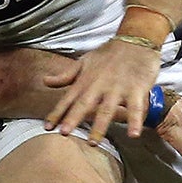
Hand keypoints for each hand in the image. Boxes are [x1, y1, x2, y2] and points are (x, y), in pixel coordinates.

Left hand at [47, 38, 164, 141]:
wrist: (135, 40)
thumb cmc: (108, 54)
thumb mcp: (84, 62)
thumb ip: (66, 75)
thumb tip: (45, 81)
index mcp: (86, 81)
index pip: (68, 99)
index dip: (57, 113)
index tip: (47, 128)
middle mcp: (99, 85)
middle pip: (84, 104)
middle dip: (74, 118)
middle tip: (64, 134)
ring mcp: (118, 88)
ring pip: (107, 109)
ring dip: (100, 125)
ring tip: (93, 142)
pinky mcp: (136, 89)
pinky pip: (135, 107)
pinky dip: (135, 121)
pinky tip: (133, 135)